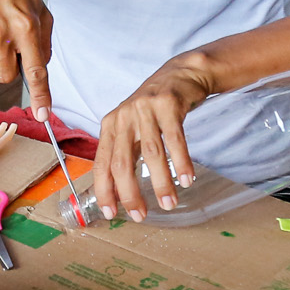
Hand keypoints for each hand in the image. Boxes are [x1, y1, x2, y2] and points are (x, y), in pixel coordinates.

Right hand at [0, 0, 52, 111]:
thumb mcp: (40, 8)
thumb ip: (44, 41)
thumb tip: (40, 69)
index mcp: (26, 25)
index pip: (36, 69)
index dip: (41, 95)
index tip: (42, 116)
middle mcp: (2, 31)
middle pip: (6, 76)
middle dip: (10, 68)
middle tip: (11, 43)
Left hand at [92, 54, 216, 222]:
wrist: (179, 75)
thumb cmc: (153, 108)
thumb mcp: (131, 126)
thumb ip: (124, 153)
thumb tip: (121, 193)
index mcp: (110, 126)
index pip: (102, 164)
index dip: (104, 191)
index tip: (110, 213)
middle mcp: (124, 117)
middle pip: (122, 163)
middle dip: (130, 193)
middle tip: (141, 215)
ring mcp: (145, 109)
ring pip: (150, 154)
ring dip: (160, 182)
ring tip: (169, 203)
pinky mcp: (168, 104)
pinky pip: (175, 140)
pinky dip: (181, 162)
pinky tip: (187, 179)